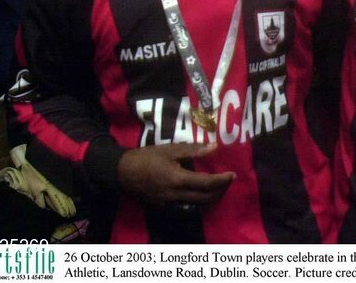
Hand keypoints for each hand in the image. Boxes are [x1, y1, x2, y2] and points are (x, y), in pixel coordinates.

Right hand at [117, 143, 233, 208]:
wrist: (122, 171)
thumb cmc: (147, 157)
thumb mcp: (171, 149)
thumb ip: (194, 150)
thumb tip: (215, 147)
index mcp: (177, 179)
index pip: (206, 183)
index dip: (222, 180)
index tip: (233, 174)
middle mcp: (175, 195)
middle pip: (205, 198)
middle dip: (220, 190)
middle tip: (228, 181)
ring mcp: (169, 204)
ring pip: (197, 206)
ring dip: (211, 199)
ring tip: (219, 189)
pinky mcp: (164, 207)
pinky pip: (186, 209)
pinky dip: (198, 205)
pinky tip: (203, 197)